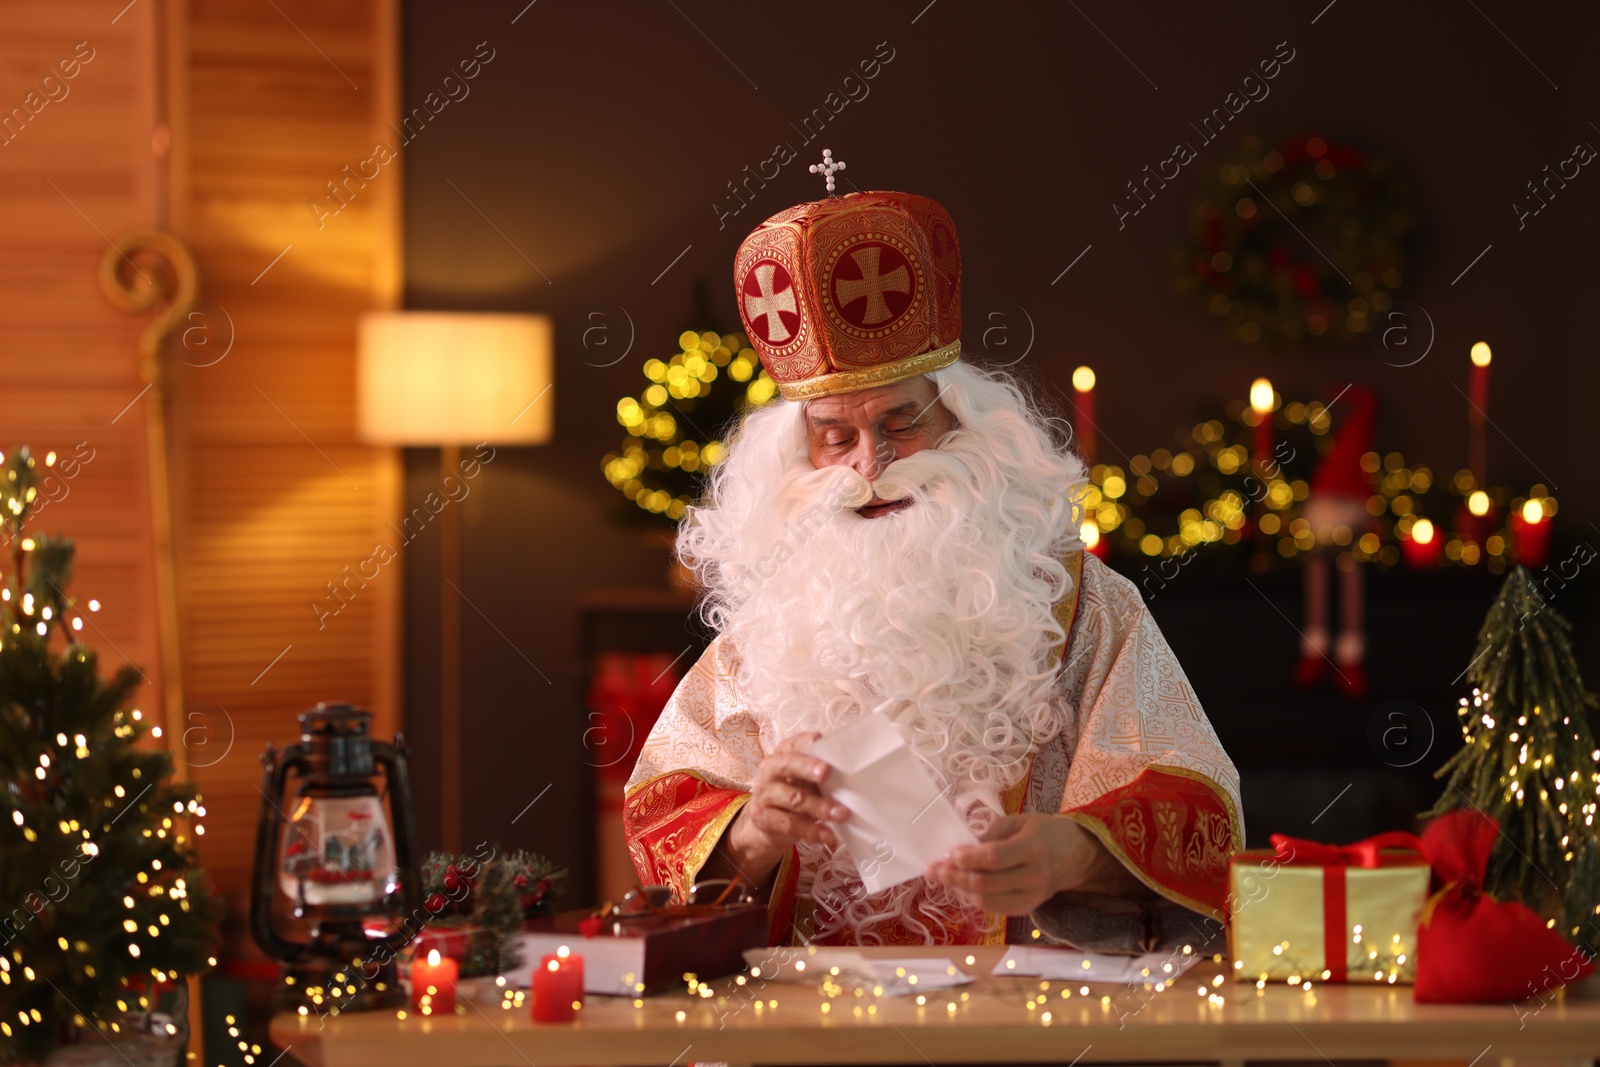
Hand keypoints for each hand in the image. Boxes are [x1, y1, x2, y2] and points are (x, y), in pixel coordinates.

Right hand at [725, 733, 850, 879]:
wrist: (769, 825)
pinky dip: (811, 831)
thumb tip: (852, 775)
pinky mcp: (762, 817)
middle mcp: (769, 770)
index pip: (792, 744)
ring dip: (820, 807)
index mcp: (782, 755)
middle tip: (826, 772)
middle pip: (787, 765)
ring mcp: (763, 794)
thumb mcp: (806, 781)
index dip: (805, 742)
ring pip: (794, 798)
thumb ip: (820, 774)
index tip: (819, 740)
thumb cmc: (796, 795)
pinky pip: (790, 823)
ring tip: (841, 814)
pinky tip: (827, 835)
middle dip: (808, 767)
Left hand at [924, 813, 1109, 915]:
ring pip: (987, 901)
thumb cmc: (1045, 832)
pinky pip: (995, 908)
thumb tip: (963, 846)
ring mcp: (1032, 896)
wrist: (1076, 856)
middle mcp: (1034, 876)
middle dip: (955, 877)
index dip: (968, 858)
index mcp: (1033, 848)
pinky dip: (974, 899)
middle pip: (986, 884)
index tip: (949, 853)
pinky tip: (962, 887)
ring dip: (960, 890)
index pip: (994, 858)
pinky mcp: (1028, 908)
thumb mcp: (1020, 821)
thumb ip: (992, 832)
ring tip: (943, 878)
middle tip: (934, 869)